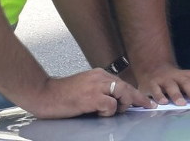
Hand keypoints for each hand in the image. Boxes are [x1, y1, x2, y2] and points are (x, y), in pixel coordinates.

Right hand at [18, 69, 153, 118]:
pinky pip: (110, 104)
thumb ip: (100, 91)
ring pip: (122, 93)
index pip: (122, 83)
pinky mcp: (91, 97)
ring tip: (114, 111)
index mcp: (99, 75)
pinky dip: (110, 111)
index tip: (145, 101)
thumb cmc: (62, 95)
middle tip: (147, 106)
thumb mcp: (85, 88)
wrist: (43, 94)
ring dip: (123, 104)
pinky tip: (99, 113)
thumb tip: (115, 101)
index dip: (135, 93)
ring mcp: (96, 86)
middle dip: (138, 98)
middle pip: (126, 87)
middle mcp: (100, 77)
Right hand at [135, 64, 189, 105]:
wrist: (155, 69)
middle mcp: (178, 77)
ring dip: (176, 94)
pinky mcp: (152, 85)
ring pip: (171, 86)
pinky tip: (162, 103)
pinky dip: (158, 96)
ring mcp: (165, 80)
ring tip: (182, 103)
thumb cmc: (178, 78)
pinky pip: (155, 90)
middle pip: (187, 83)